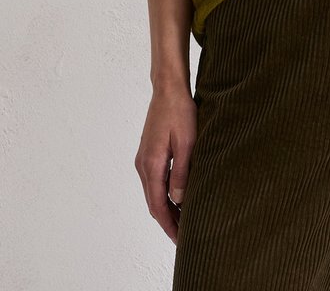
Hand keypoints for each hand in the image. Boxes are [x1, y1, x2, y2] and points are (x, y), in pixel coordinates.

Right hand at [135, 84, 197, 244]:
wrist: (167, 90)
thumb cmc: (180, 112)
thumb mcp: (187, 142)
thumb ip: (182, 172)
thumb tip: (179, 199)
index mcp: (152, 164)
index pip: (159, 205)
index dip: (169, 225)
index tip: (179, 240)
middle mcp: (143, 165)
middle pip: (153, 203)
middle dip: (167, 221)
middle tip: (183, 236)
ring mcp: (143, 159)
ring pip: (153, 193)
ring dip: (165, 208)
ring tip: (182, 220)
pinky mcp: (147, 153)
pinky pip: (153, 181)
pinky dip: (163, 194)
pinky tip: (175, 197)